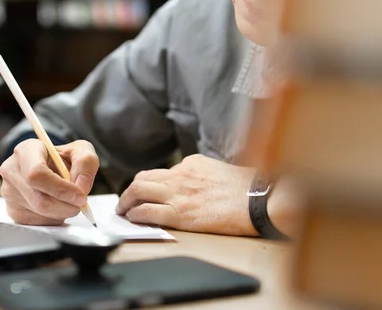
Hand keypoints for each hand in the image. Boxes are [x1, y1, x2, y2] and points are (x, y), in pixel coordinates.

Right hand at [0, 139, 98, 225]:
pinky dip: (54, 218)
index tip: (80, 196)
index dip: (61, 189)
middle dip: (66, 206)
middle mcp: (12, 170)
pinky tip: (57, 205)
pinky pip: (38, 222)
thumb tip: (81, 187)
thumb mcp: (79, 150)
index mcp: (26, 150)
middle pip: (40, 200)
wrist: (49, 168)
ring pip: (41, 213)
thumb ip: (86, 162)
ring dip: (62, 212)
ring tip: (67, 200)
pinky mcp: (13, 210)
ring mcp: (9, 192)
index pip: (37, 174)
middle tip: (81, 204)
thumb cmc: (62, 158)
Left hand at [115, 154, 257, 235]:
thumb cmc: (248, 189)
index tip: (145, 191)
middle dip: (130, 190)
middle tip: (126, 200)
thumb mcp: (220, 171)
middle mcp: (180, 175)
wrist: (258, 200)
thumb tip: (196, 182)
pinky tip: (132, 218)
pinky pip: (146, 211)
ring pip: (138, 191)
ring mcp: (177, 193)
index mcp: (191, 164)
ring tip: (123, 210)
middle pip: (143, 178)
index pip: (162, 172)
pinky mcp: (178, 213)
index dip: (150, 183)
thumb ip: (203, 174)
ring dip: (126, 201)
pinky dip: (135, 214)